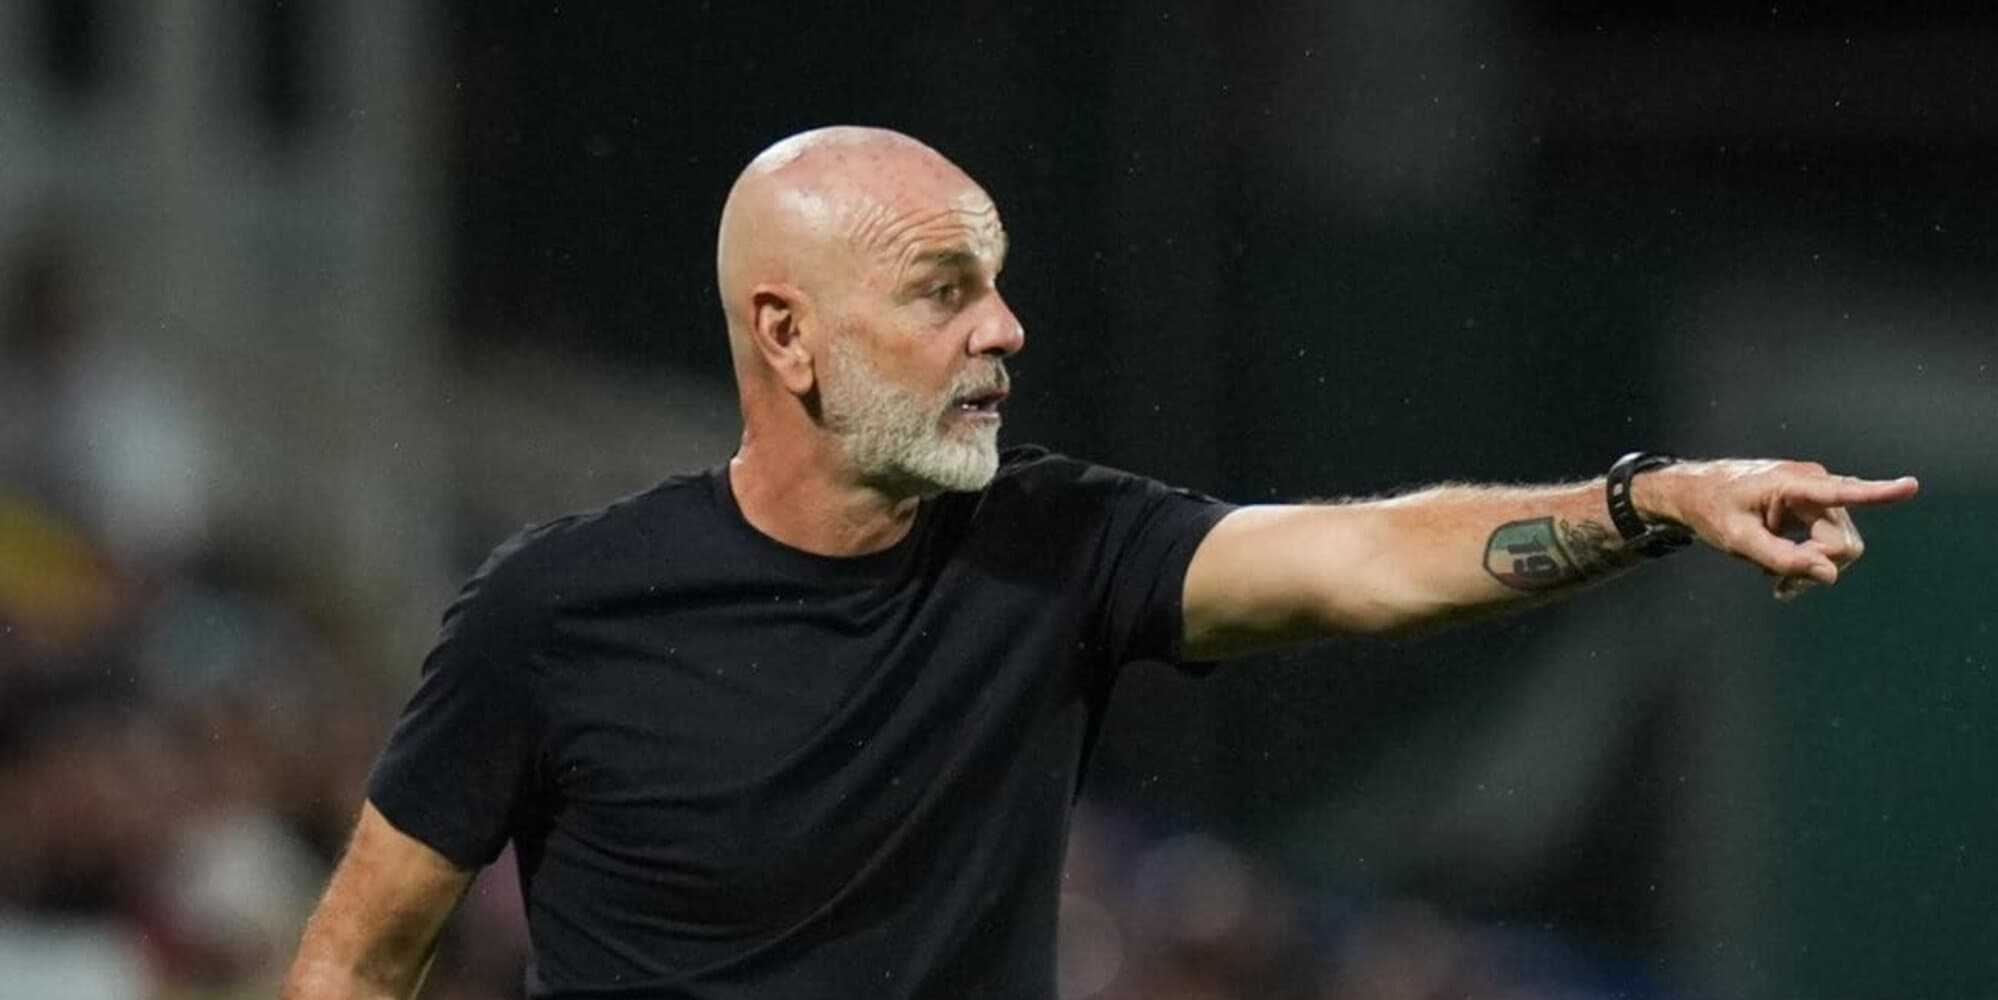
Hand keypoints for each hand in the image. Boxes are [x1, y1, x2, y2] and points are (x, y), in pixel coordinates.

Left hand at [1633, 460, 1919, 599]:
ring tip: (1776, 581)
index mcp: (1793, 484)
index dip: (1880, 492)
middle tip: (1779, 585)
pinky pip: (1829, 546)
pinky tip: (1782, 578)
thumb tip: (1830, 575)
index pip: (1842, 491)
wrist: (1692, 494)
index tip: (1912, 486)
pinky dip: (1810, 564)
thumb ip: (1782, 558)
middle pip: (1843, 542)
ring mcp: (1818, 499)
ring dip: (1812, 569)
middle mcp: (1814, 486)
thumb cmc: (1711, 509)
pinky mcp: (1815, 511)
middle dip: (1818, 566)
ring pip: (1840, 548)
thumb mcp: (1739, 540)